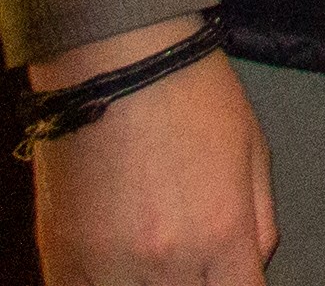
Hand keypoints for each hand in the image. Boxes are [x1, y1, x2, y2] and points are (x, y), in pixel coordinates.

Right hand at [28, 16, 274, 284]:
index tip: (233, 277)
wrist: (117, 63)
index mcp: (223, 235)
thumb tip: (256, 263)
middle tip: (194, 261)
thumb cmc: (191, 96)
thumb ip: (261, 222)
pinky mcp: (62, 260)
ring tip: (154, 261)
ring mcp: (108, 267)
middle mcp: (167, 262)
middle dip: (199, 283)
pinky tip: (116, 268)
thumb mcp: (255, 154)